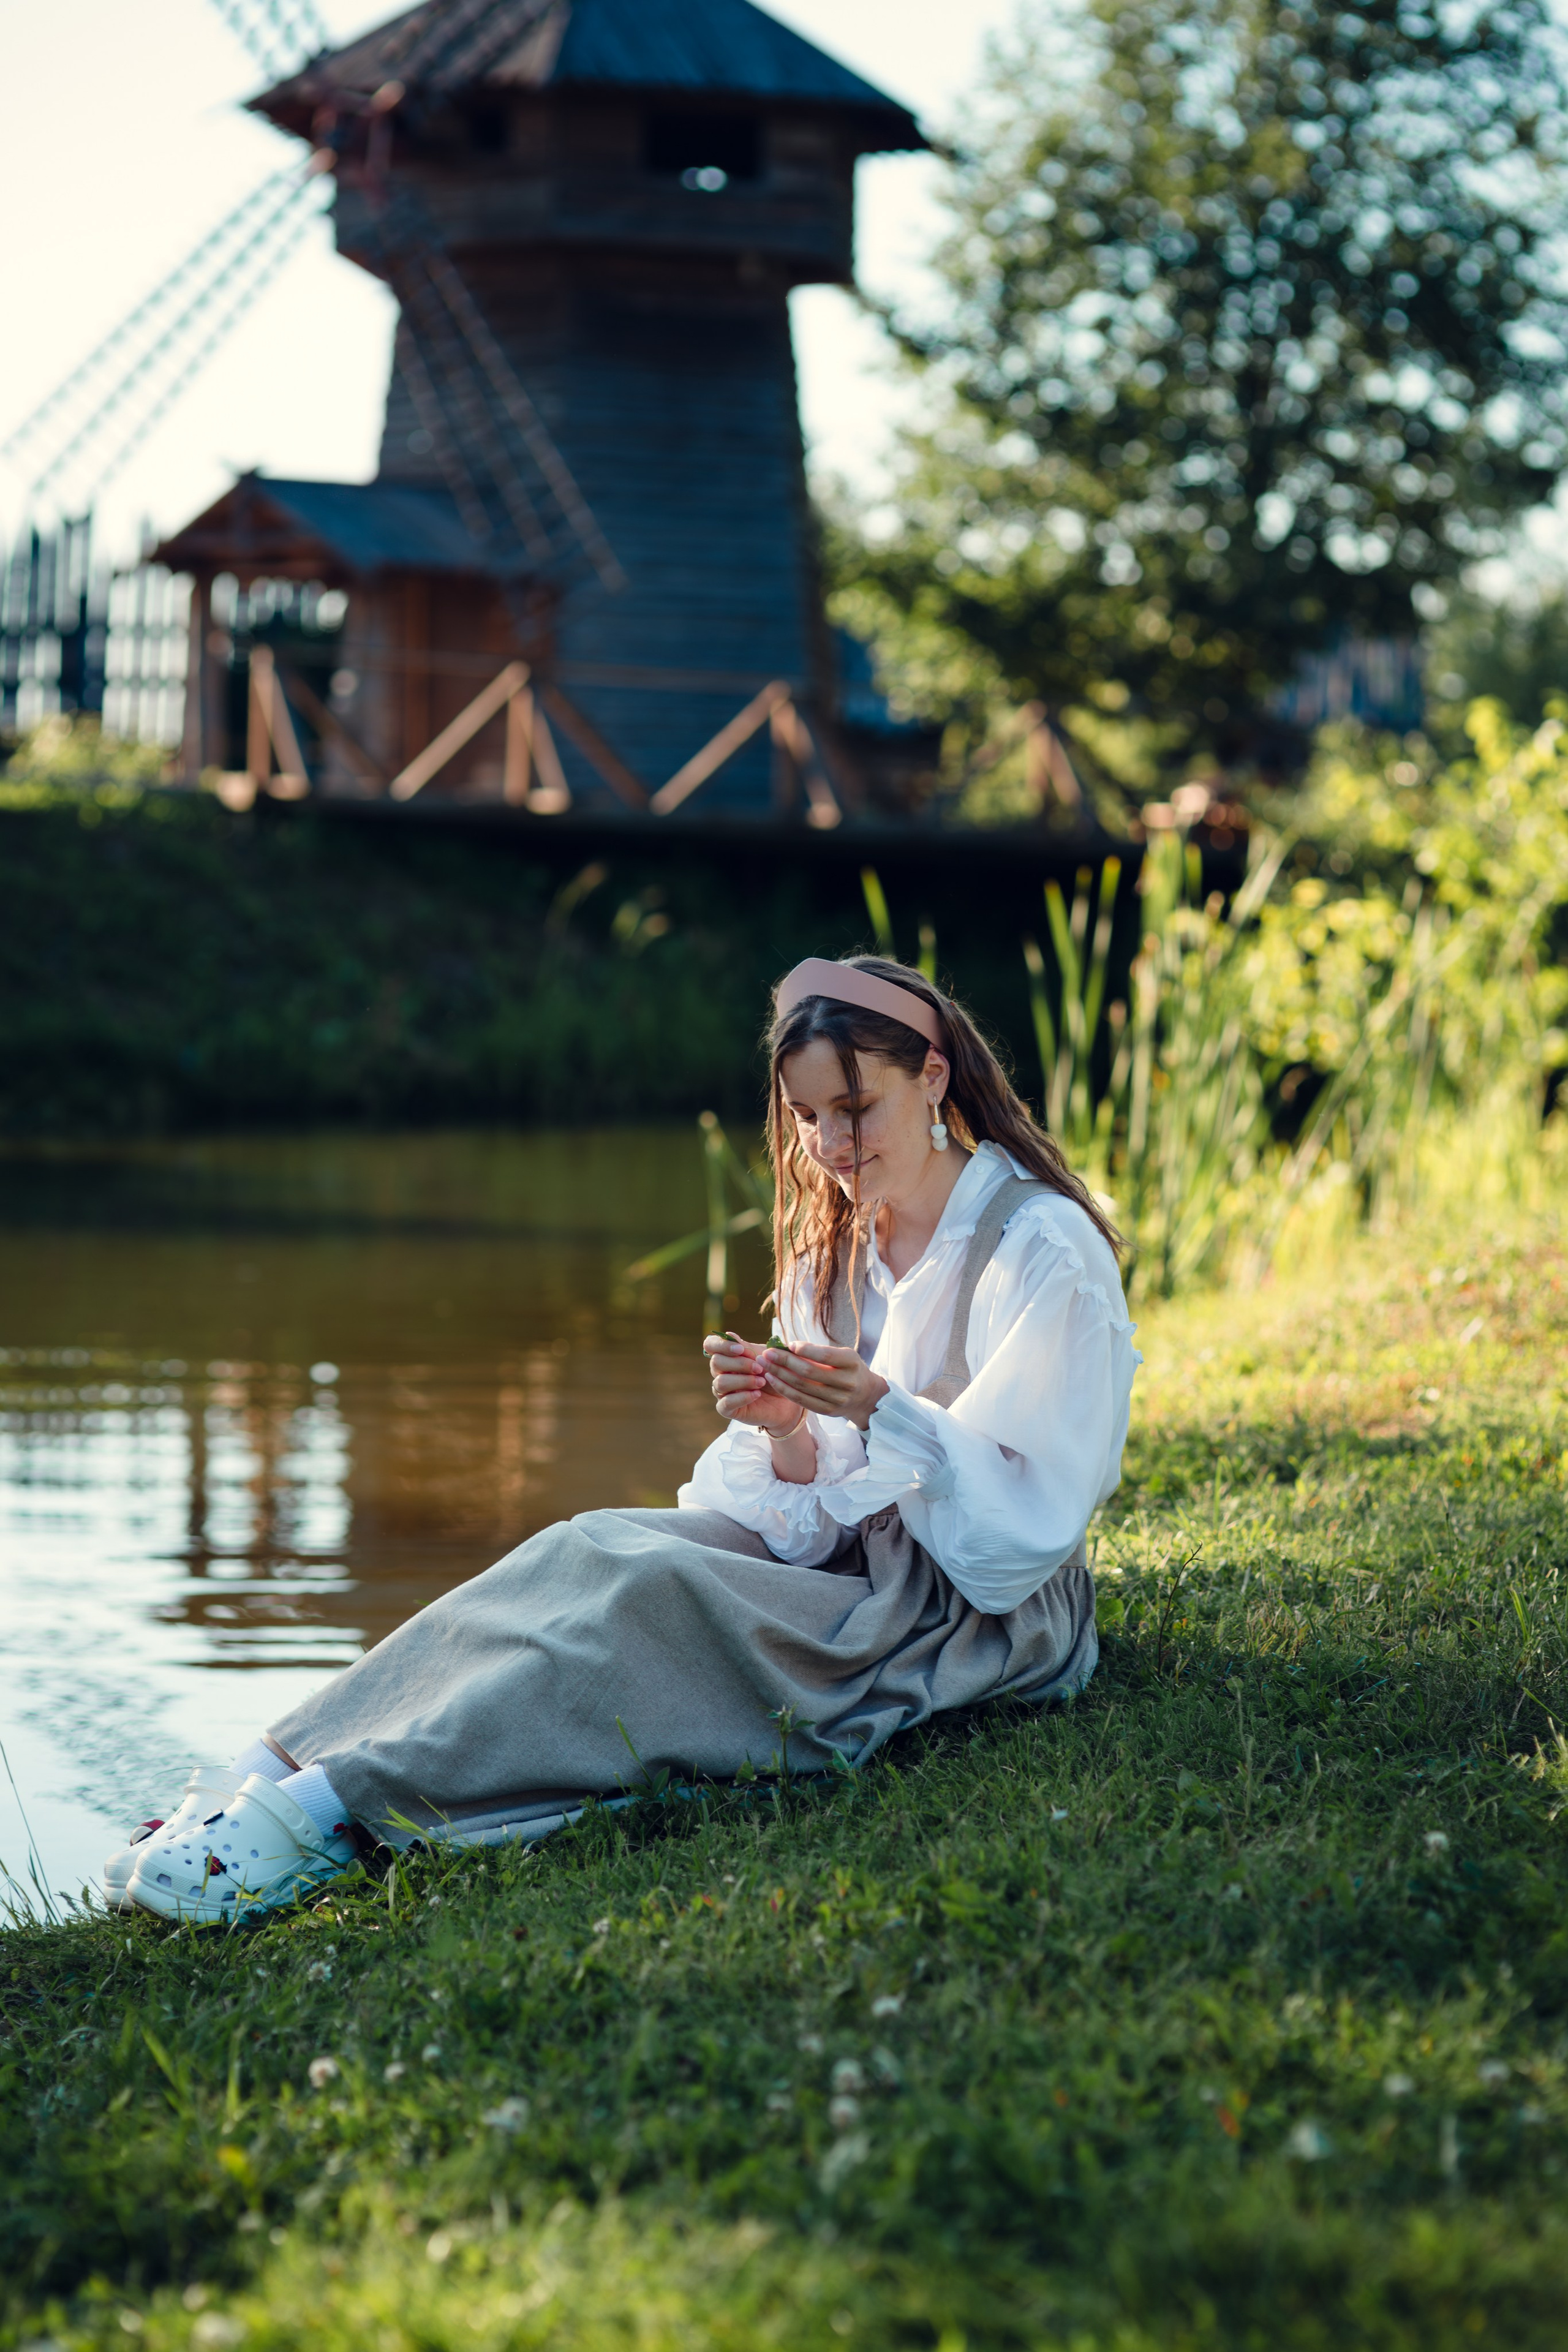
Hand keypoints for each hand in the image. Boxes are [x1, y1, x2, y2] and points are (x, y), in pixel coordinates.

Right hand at [702, 1334, 810, 1435]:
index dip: (721, 1345)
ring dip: (743, 1380)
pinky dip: (742, 1397)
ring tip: (762, 1382)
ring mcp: (722, 1391)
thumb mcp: (765, 1356)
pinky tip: (757, 1394)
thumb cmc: (774, 1373)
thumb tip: (729, 1334)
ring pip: (720, 1383)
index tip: (741, 1349)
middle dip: (739, 1363)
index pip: (710, 1345)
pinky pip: (725, 1403)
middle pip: (716, 1362)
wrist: (788, 1397)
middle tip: (759, 1368)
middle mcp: (721, 1373)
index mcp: (727, 1356)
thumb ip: (748, 1347)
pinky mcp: (727, 1409)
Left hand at [757, 1340, 887, 1431]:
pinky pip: (801, 1400)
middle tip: (767, 1353)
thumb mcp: (842, 1355)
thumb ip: (819, 1351)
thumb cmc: (848, 1369)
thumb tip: (786, 1345)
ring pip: (802, 1387)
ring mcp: (837, 1399)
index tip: (788, 1344)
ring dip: (780, 1375)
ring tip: (764, 1365)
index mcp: (851, 1363)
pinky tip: (773, 1379)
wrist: (865, 1396)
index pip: (826, 1356)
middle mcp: (846, 1383)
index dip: (805, 1350)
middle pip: (809, 1372)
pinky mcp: (827, 1411)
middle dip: (784, 1361)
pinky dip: (784, 1389)